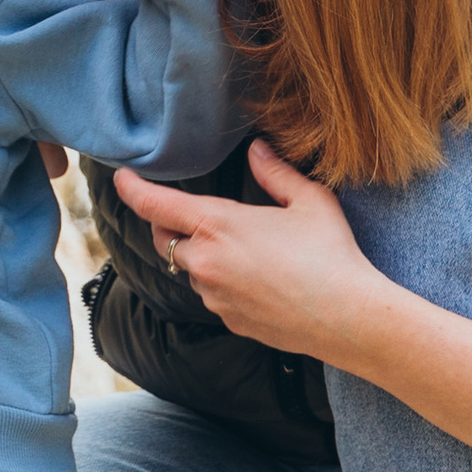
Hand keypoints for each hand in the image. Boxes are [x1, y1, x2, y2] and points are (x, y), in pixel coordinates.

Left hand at [112, 139, 381, 361]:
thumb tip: (256, 150)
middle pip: (164, 239)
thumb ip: (275, 173)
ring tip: (246, 252)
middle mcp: (204, 262)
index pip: (154, 205)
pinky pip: (212, 296)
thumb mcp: (310, 200)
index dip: (132, 189)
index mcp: (217, 225)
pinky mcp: (228, 321)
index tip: (122, 179)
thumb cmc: (333, 254)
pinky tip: (259, 281)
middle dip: (171, 226)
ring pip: (190, 271)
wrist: (350, 319)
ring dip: (201, 258)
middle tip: (195, 216)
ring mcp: (213, 296)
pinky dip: (222, 284)